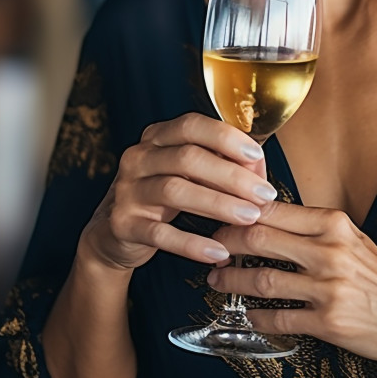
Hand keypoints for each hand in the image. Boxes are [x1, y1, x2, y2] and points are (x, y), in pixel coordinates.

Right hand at [79, 112, 277, 271]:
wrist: (112, 232)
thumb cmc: (162, 196)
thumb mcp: (187, 173)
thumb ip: (220, 163)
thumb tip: (258, 166)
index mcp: (157, 136)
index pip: (192, 125)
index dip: (226, 138)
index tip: (257, 155)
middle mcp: (138, 157)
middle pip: (188, 158)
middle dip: (232, 176)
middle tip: (264, 194)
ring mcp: (127, 190)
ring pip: (176, 191)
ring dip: (219, 204)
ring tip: (249, 217)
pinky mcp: (123, 224)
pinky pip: (160, 234)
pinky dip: (192, 244)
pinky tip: (218, 252)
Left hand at [209, 203, 376, 364]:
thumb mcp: (350, 236)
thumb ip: (312, 226)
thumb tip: (267, 213)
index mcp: (333, 224)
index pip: (274, 209)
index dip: (240, 212)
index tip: (223, 215)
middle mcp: (329, 251)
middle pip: (261, 238)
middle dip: (227, 242)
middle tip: (212, 246)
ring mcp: (328, 288)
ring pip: (263, 279)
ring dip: (233, 281)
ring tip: (218, 280)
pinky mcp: (327, 322)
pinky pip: (279, 318)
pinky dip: (257, 316)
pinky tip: (248, 314)